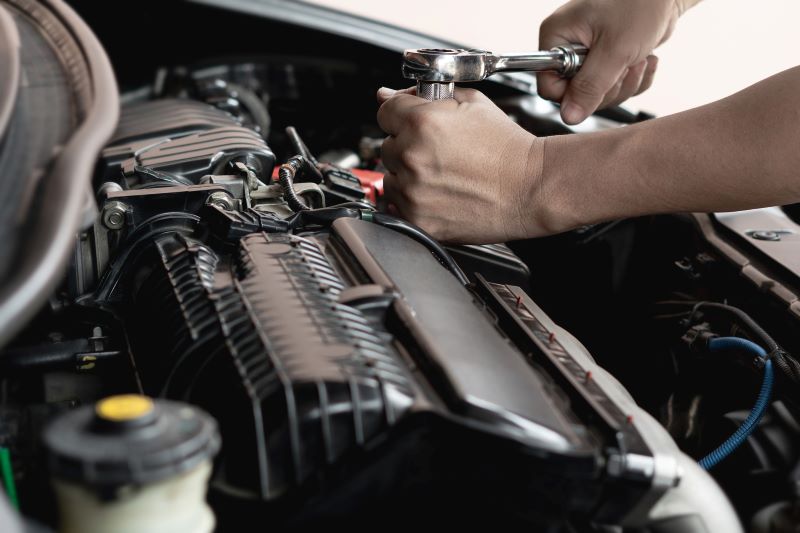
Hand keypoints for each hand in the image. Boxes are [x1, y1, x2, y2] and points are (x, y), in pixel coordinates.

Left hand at [376, 87, 546, 243]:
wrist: (532, 186)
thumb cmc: (507, 147)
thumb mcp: (470, 102)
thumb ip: (423, 95)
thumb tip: (387, 95)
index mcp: (422, 122)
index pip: (384, 111)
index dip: (401, 116)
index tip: (413, 124)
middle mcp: (413, 156)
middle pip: (386, 145)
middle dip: (407, 146)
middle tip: (438, 152)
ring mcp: (413, 192)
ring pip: (389, 177)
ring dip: (407, 175)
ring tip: (441, 175)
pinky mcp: (418, 219)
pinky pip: (397, 206)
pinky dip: (412, 201)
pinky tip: (439, 194)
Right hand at [538, 0, 687, 123]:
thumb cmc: (640, 4)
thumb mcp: (615, 50)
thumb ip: (590, 86)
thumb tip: (569, 116)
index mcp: (557, 37)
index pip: (550, 86)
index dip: (575, 93)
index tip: (600, 83)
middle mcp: (568, 47)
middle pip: (575, 95)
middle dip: (607, 87)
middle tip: (625, 66)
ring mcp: (587, 55)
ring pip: (597, 95)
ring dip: (625, 83)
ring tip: (638, 59)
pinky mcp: (607, 61)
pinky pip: (615, 88)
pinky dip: (635, 80)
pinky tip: (645, 60)